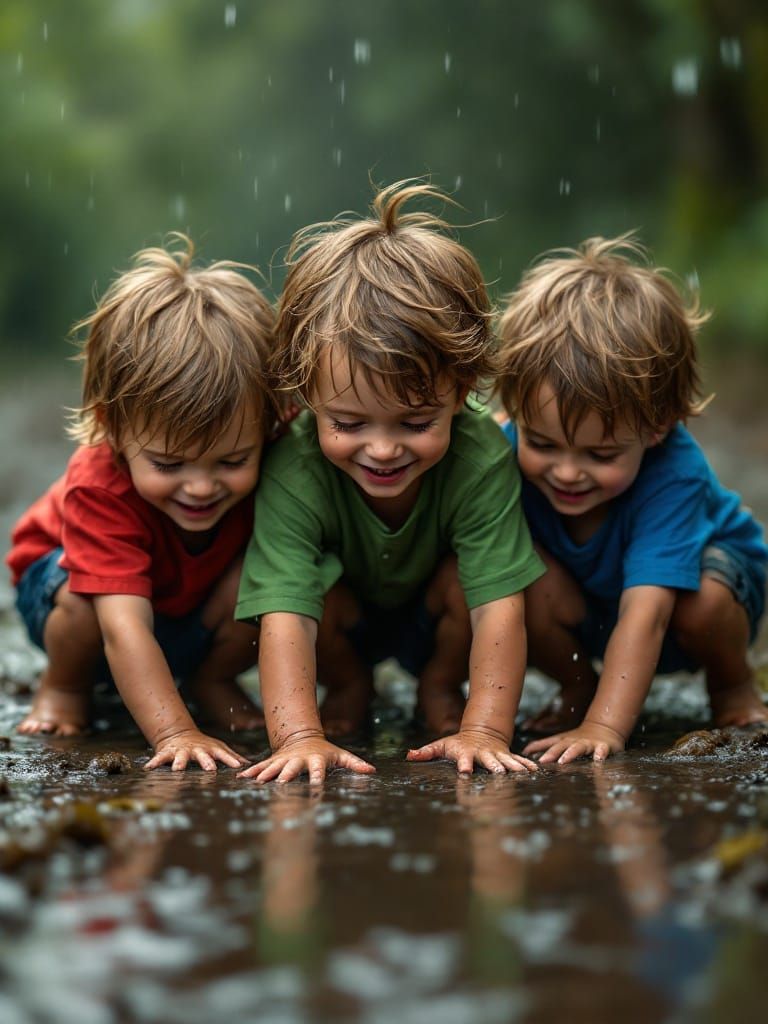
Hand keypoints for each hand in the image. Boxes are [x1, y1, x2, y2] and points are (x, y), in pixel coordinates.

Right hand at [144, 729, 249, 771]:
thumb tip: (249, 764)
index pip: (223, 755)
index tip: (238, 767)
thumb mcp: (218, 748)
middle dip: (206, 762)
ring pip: (180, 758)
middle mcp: (196, 750)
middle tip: (211, 769)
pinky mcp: (167, 753)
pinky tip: (148, 768)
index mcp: (210, 750)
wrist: (179, 735)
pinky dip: (154, 763)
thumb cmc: (202, 746)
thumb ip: (231, 756)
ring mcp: (181, 751)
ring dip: (179, 763)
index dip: (231, 760)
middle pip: (203, 756)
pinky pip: (159, 758)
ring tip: (177, 770)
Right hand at [238, 733, 375, 783]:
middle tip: (280, 784)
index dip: (318, 777)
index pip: (318, 770)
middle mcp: (299, 759)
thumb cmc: (325, 752)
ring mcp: (285, 760)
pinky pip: (261, 767)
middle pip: (292, 768)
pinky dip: (251, 772)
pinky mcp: (274, 761)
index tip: (316, 787)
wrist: (304, 738)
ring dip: (266, 774)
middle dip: (286, 776)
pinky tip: (241, 778)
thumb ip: (356, 763)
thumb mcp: (341, 755)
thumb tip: (372, 770)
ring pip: (274, 767)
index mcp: (316, 760)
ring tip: (257, 782)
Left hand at [406, 728, 537, 774]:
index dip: (463, 766)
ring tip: (523, 774)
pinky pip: (518, 761)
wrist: (480, 732)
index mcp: (466, 753)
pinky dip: (526, 766)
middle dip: (495, 768)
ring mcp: (496, 755)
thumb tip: (408, 756)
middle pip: (489, 762)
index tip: (465, 773)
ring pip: (506, 761)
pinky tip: (535, 772)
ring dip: (514, 767)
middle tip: (500, 774)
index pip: (463, 760)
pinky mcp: (506, 757)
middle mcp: (483, 754)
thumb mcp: (440, 745)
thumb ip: (425, 752)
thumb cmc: (457, 743)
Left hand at [523, 721, 625, 763]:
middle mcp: (574, 741)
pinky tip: (598, 759)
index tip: (525, 753)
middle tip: (542, 761)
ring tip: (563, 760)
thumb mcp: (559, 740)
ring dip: (570, 753)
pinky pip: (602, 750)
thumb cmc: (578, 738)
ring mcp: (588, 744)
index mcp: (563, 740)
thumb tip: (524, 751)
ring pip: (578, 748)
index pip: (548, 743)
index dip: (537, 747)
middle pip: (561, 746)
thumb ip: (543, 745)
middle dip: (551, 753)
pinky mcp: (602, 747)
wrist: (603, 729)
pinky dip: (600, 753)